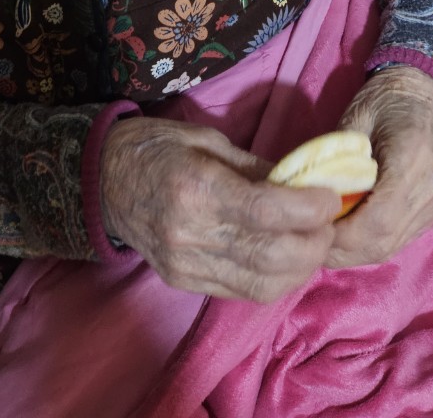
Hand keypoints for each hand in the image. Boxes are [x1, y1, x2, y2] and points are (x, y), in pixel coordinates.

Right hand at [100, 116, 339, 301]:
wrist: (101, 181)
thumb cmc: (156, 147)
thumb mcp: (207, 140)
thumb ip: (256, 167)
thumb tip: (303, 182)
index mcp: (197, 187)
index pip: (265, 211)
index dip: (308, 209)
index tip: (331, 198)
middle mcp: (190, 233)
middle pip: (269, 256)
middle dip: (313, 244)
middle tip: (330, 225)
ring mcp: (185, 264)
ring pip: (260, 285)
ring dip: (300, 269)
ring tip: (315, 244)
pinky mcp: (183, 281)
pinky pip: (240, 291)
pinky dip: (273, 279)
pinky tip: (286, 259)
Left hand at [326, 66, 432, 268]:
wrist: (425, 95)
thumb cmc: (385, 100)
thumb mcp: (354, 119)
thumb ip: (335, 159)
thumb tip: (307, 199)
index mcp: (412, 159)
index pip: (377, 219)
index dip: (341, 233)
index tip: (310, 227)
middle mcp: (430, 190)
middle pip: (383, 241)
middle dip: (342, 249)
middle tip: (308, 238)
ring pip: (389, 248)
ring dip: (353, 250)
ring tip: (323, 236)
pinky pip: (397, 240)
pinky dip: (368, 242)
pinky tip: (346, 231)